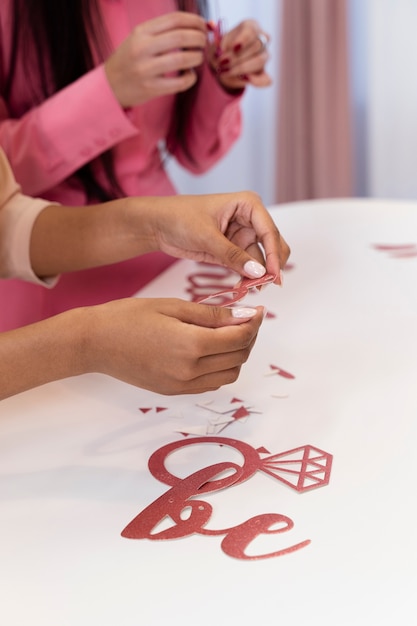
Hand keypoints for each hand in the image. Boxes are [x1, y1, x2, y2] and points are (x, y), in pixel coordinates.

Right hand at [83, 298, 264, 394]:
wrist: (95, 342)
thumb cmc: (129, 317)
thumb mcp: (173, 306)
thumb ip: (212, 314)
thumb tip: (245, 316)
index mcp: (191, 345)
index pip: (239, 338)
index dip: (254, 323)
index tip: (257, 310)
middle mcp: (189, 371)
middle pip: (238, 358)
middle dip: (248, 337)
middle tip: (245, 318)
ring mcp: (181, 385)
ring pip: (229, 375)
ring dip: (237, 355)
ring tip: (228, 334)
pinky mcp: (173, 391)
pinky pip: (210, 383)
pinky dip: (220, 368)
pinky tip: (211, 350)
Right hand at [104, 12, 206, 107]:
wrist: (109, 85)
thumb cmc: (129, 60)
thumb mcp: (138, 38)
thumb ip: (162, 31)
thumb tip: (195, 26)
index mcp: (141, 32)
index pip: (174, 19)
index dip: (194, 21)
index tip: (203, 26)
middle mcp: (142, 48)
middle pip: (181, 37)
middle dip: (199, 38)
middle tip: (204, 42)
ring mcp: (146, 69)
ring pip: (182, 59)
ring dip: (197, 57)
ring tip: (198, 57)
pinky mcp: (150, 88)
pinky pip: (179, 83)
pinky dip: (191, 78)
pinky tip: (190, 75)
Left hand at [141, 191, 289, 284]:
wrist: (158, 225)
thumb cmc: (180, 218)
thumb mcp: (206, 236)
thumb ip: (232, 255)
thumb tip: (258, 272)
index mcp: (248, 205)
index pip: (269, 231)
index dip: (274, 255)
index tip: (274, 276)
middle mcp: (250, 220)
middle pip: (272, 245)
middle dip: (271, 266)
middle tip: (266, 285)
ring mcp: (242, 237)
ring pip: (260, 260)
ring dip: (257, 276)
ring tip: (248, 289)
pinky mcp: (233, 252)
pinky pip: (247, 267)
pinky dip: (247, 278)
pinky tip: (241, 287)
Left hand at [208, 20, 271, 90]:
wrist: (221, 65)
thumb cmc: (220, 50)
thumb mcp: (216, 45)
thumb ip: (219, 45)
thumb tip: (222, 50)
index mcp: (251, 27)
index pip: (252, 30)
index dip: (243, 39)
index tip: (233, 47)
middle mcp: (261, 40)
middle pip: (256, 46)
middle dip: (237, 56)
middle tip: (222, 63)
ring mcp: (264, 57)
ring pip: (259, 60)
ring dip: (241, 67)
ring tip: (225, 71)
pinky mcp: (263, 73)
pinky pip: (266, 79)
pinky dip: (257, 80)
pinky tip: (245, 79)